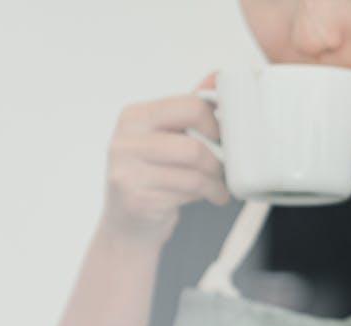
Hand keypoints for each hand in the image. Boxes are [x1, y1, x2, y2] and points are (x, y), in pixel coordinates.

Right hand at [100, 75, 228, 247]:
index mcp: (135, 116)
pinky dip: (206, 196)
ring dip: (215, 183)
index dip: (217, 124)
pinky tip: (210, 198)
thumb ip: (188, 110)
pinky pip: (187, 193)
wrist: (127, 225)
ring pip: (194, 173)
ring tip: (219, 188)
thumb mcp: (165, 138)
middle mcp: (125, 141)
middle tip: (225, 169)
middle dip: (218, 161)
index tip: (225, 138)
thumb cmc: (152, 177)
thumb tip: (218, 75)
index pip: (190, 106)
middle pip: (194, 146)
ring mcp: (127, 171)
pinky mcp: (136, 199)